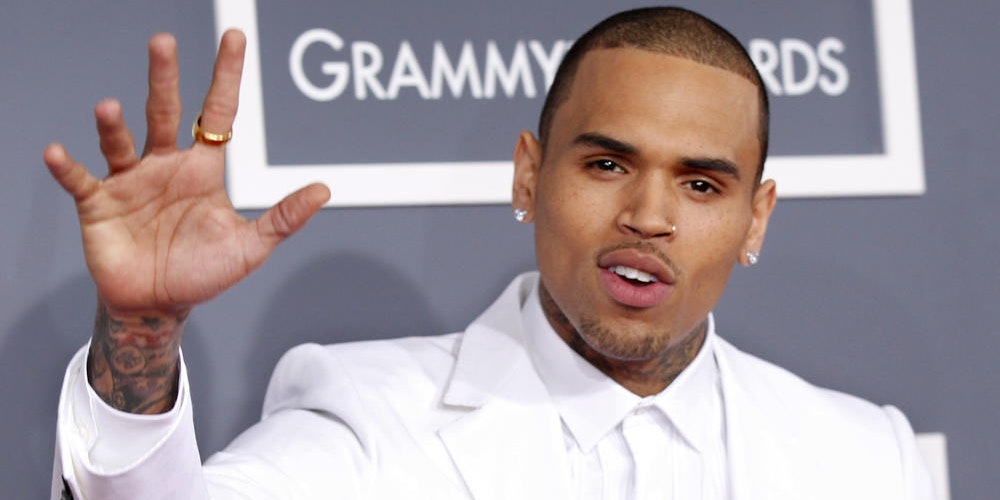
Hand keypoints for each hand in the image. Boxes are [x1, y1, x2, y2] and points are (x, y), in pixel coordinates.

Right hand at [44, 30, 329, 315]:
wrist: (159, 306)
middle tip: (164, 42)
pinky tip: (59, 154)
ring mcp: (129, 182)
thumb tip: (324, 191)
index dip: (226, 76)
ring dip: (113, 124)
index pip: (217, 112)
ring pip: (121, 141)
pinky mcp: (98, 205)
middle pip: (165, 111)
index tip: (234, 38)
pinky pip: (81, 180)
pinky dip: (68, 168)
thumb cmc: (203, 272)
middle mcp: (164, 165)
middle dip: (164, 77)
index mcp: (202, 169)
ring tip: (108, 107)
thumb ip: (283, 218)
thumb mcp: (250, 246)